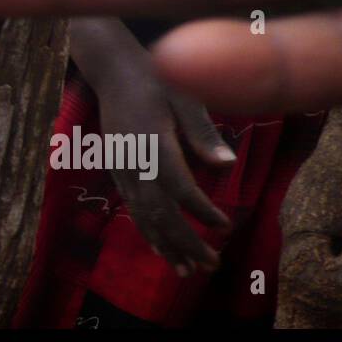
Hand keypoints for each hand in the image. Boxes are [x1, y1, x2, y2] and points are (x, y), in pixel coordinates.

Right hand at [69, 18, 232, 275]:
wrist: (112, 70)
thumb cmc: (155, 79)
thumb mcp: (184, 97)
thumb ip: (203, 132)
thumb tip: (230, 166)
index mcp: (153, 142)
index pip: (179, 187)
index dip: (202, 211)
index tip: (225, 226)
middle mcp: (134, 161)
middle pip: (158, 212)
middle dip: (184, 242)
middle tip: (210, 266)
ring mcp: (122, 167)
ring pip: (142, 215)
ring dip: (165, 245)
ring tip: (186, 271)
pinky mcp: (118, 169)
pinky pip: (133, 208)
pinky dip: (147, 231)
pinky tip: (161, 248)